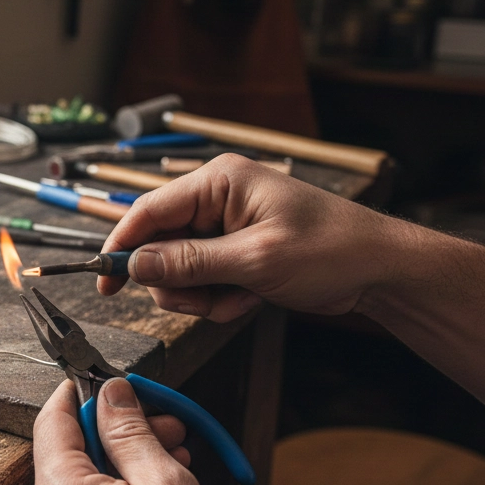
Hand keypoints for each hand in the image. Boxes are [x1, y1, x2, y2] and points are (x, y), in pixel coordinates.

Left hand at [25, 379, 312, 484]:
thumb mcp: (167, 481)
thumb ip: (130, 430)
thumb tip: (111, 392)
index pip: (53, 424)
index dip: (79, 393)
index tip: (103, 378)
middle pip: (70, 456)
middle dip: (117, 433)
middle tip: (167, 424)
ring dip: (123, 466)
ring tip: (176, 459)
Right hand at [99, 153, 402, 321]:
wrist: (379, 271)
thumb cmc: (330, 249)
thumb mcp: (254, 259)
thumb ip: (189, 262)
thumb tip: (135, 264)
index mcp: (218, 182)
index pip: (148, 210)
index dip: (121, 245)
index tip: (104, 280)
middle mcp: (216, 199)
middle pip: (159, 245)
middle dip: (175, 282)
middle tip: (201, 301)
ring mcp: (225, 227)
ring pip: (178, 269)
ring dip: (200, 296)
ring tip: (236, 301)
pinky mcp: (235, 251)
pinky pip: (203, 280)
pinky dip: (219, 299)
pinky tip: (248, 301)